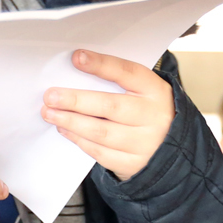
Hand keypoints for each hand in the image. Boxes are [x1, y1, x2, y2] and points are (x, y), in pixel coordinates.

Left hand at [43, 49, 174, 180]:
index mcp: (155, 91)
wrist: (172, 151)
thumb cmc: (149, 114)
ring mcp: (143, 143)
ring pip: (101, 132)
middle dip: (76, 101)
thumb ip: (119, 83)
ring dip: (71, 122)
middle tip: (51, 96)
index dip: (101, 65)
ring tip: (50, 113)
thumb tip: (78, 72)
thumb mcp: (145, 93)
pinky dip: (79, 140)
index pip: (127, 73)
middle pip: (110, 106)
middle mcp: (152, 117)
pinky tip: (65, 130)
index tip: (76, 58)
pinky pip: (100, 152)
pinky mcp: (132, 164)